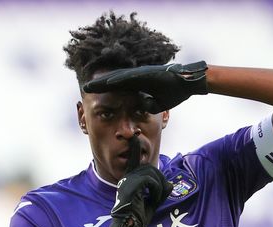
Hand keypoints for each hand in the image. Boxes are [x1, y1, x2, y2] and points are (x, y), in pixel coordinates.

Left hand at [83, 61, 207, 113]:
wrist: (187, 83)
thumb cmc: (175, 92)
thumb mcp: (159, 104)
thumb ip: (149, 106)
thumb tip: (142, 108)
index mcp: (139, 85)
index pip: (118, 88)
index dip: (105, 91)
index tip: (93, 95)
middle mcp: (137, 77)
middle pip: (114, 81)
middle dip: (99, 85)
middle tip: (85, 87)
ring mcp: (141, 74)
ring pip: (118, 78)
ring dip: (104, 82)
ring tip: (91, 85)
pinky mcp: (146, 73)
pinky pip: (130, 76)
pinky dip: (118, 79)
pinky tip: (108, 82)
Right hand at [105, 137, 171, 226]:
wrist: (128, 226)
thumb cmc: (138, 217)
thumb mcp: (152, 202)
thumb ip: (159, 191)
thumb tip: (169, 184)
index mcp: (130, 179)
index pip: (132, 158)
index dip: (134, 147)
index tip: (135, 135)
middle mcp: (127, 177)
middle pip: (151, 169)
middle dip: (160, 181)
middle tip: (158, 196)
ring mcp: (128, 180)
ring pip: (152, 174)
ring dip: (158, 188)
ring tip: (154, 200)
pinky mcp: (131, 185)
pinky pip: (151, 182)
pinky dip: (156, 191)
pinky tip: (152, 199)